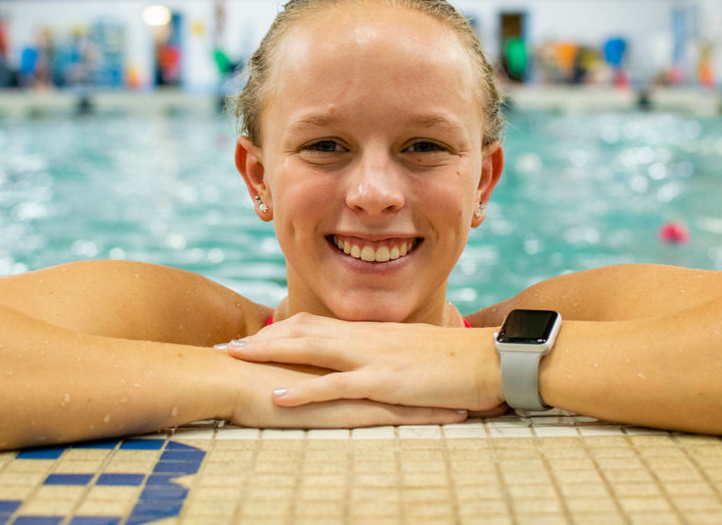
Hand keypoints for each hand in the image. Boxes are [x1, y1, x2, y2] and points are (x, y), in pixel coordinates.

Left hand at [220, 313, 506, 413]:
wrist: (492, 360)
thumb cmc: (458, 362)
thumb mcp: (414, 355)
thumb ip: (387, 356)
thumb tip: (369, 366)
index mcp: (373, 332)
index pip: (317, 324)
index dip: (282, 330)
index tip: (253, 337)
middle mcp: (367, 338)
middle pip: (304, 331)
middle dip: (264, 339)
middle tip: (229, 348)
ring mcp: (374, 357)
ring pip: (311, 350)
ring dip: (271, 355)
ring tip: (238, 360)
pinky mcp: (386, 381)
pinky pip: (337, 386)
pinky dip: (304, 391)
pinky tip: (278, 397)